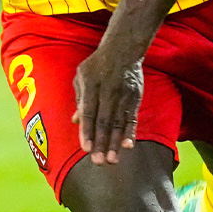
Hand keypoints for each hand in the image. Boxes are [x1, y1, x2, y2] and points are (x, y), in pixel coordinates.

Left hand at [72, 46, 142, 164]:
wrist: (123, 49)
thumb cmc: (97, 64)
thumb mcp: (81, 76)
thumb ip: (79, 99)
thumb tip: (76, 121)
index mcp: (91, 85)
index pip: (89, 112)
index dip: (87, 131)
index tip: (85, 148)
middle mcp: (108, 91)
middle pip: (104, 121)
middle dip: (101, 142)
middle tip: (98, 162)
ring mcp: (123, 94)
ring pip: (119, 122)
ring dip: (115, 143)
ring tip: (112, 160)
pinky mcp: (135, 97)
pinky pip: (132, 117)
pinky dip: (130, 132)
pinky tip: (128, 145)